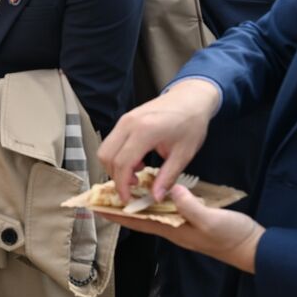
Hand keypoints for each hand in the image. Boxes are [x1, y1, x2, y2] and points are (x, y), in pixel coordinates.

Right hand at [97, 78, 219, 204]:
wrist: (191, 98)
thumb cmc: (191, 123)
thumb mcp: (184, 154)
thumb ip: (168, 177)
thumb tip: (155, 197)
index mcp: (145, 131)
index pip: (122, 163)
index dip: (122, 185)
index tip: (128, 199)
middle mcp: (128, 124)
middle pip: (106, 156)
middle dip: (116, 176)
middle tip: (134, 186)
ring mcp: (124, 120)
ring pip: (105, 149)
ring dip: (116, 166)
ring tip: (137, 172)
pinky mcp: (124, 120)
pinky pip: (112, 142)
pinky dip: (118, 156)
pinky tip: (138, 160)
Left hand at [113, 185, 263, 273]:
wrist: (253, 246)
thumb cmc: (231, 236)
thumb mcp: (210, 220)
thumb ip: (190, 206)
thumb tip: (171, 190)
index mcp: (172, 230)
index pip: (136, 222)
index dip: (116, 214)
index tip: (95, 207)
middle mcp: (172, 228)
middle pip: (140, 217)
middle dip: (121, 206)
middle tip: (102, 192)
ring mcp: (182, 225)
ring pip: (152, 212)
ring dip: (137, 201)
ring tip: (123, 186)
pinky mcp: (192, 218)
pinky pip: (167, 207)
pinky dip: (157, 198)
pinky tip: (156, 188)